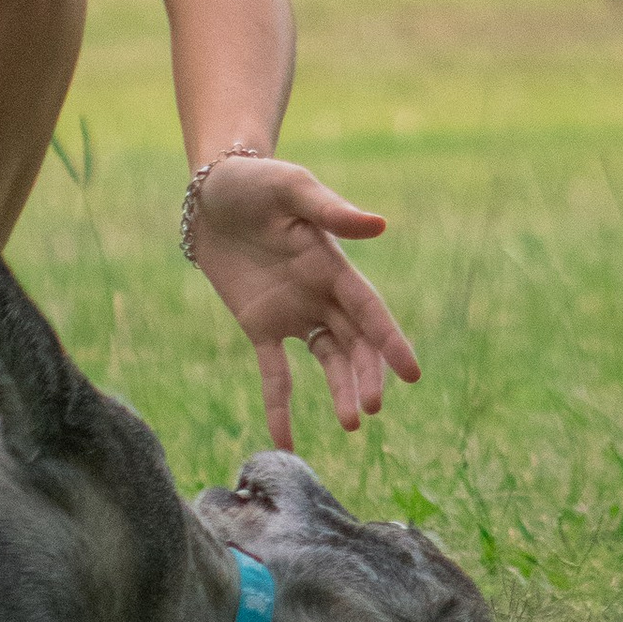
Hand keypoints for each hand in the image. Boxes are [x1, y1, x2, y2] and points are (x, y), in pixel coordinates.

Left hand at [188, 154, 420, 450]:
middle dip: (365, 375)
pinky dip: (280, 405)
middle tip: (370, 409)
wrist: (209, 192)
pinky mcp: (259, 325)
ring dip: (339, 391)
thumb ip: (331, 211)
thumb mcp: (292, 189)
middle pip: (354, 343)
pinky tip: (285, 440)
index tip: (412, 374)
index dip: (390, 341)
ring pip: (326, 360)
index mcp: (333, 265)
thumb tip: (378, 225)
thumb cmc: (257, 181)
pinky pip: (274, 372)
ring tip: (351, 424)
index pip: (369, 310)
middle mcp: (320, 294)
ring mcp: (292, 312)